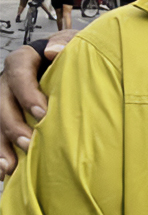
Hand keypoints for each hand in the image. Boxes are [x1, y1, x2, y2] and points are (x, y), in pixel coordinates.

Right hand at [0, 30, 76, 179]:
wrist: (69, 66)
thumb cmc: (72, 55)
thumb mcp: (73, 43)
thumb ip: (66, 44)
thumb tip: (53, 51)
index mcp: (24, 60)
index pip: (18, 72)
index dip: (27, 92)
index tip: (42, 112)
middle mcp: (8, 81)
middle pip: (1, 102)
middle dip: (12, 125)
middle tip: (28, 143)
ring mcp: (4, 100)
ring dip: (0, 146)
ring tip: (10, 167)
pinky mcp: (6, 117)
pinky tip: (4, 172)